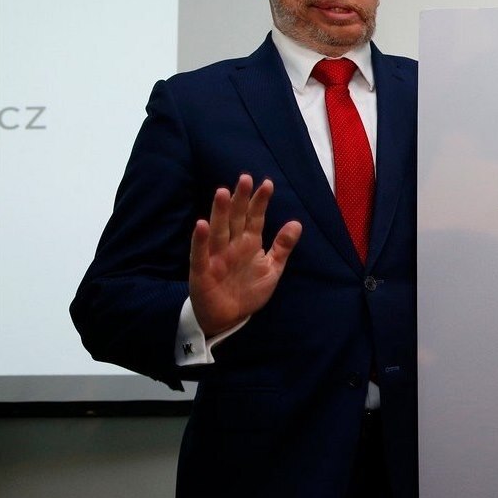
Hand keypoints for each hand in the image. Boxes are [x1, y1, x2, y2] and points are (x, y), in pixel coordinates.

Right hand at [189, 174, 301, 337]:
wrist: (229, 318)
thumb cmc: (248, 291)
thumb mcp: (271, 269)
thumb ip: (282, 246)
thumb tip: (297, 223)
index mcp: (249, 243)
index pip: (255, 218)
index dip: (260, 202)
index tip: (267, 184)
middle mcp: (232, 245)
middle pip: (236, 218)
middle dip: (240, 199)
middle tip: (245, 178)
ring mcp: (216, 256)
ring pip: (218, 230)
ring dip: (220, 212)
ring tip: (222, 192)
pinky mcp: (202, 271)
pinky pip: (200, 254)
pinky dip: (200, 240)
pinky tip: (201, 225)